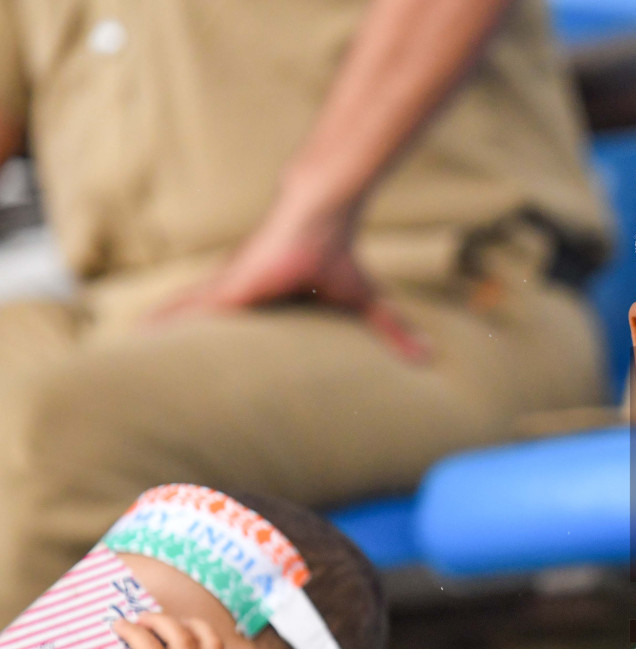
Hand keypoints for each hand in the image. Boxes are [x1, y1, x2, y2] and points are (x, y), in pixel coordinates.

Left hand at [149, 193, 429, 362]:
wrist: (320, 215)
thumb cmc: (337, 253)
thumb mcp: (365, 302)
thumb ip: (391, 330)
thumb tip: (429, 357)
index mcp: (263, 301)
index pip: (234, 326)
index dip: (215, 346)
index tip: (201, 371)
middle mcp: (238, 294)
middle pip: (200, 324)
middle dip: (175, 344)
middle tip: (150, 370)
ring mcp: (228, 288)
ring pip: (186, 318)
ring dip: (161, 333)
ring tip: (130, 352)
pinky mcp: (229, 288)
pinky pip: (190, 312)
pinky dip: (166, 322)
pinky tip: (141, 333)